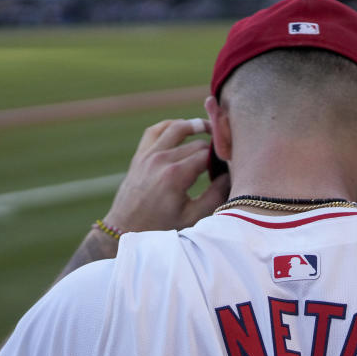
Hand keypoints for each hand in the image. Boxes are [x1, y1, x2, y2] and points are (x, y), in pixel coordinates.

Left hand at [104, 119, 230, 231]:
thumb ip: (215, 196)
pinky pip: (155, 130)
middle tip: (224, 154)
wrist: (125, 230)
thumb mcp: (192, 217)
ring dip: (194, 126)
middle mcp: (161, 160)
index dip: (223, 157)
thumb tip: (230, 176)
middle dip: (212, 146)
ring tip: (209, 129)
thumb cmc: (160, 228)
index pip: (208, 155)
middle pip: (196, 142)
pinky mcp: (140, 155)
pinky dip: (170, 126)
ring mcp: (148, 155)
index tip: (232, 164)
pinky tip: (182, 129)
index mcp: (176, 175)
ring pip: (177, 128)